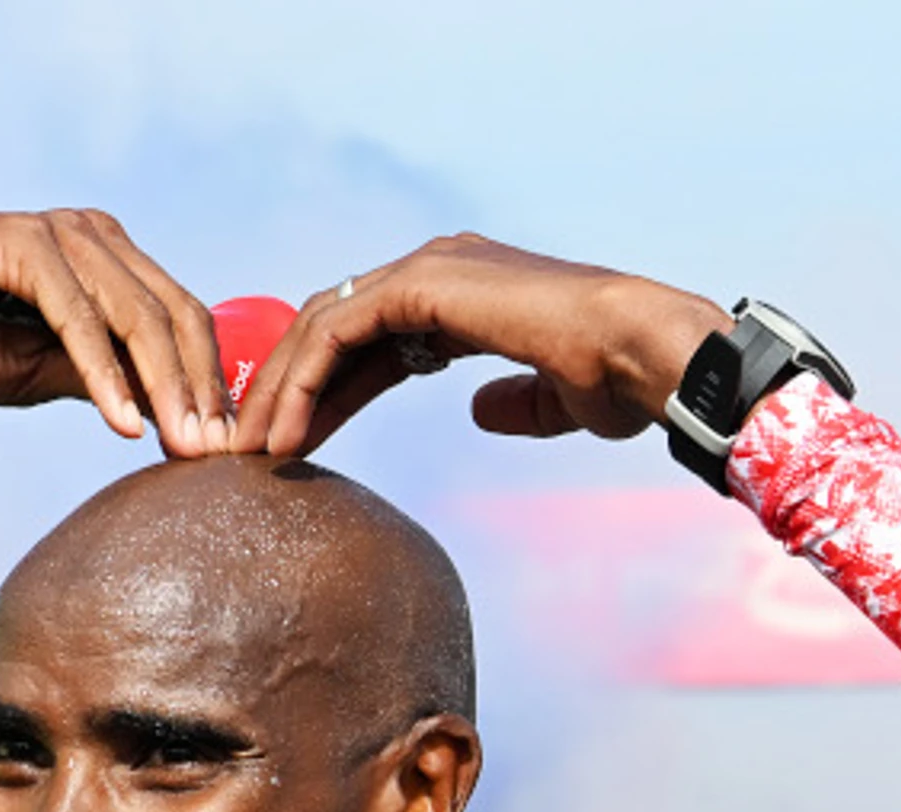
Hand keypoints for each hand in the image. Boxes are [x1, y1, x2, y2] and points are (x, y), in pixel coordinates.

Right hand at [0, 209, 233, 456]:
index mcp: (106, 261)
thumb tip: (165, 415)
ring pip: (136, 316)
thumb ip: (99, 379)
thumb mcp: (35, 372)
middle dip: (200, 390)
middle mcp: (94, 237)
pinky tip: (121, 424)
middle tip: (216, 455)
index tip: (223, 449)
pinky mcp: (26, 244)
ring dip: (163, 387)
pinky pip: (79, 317)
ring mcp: (63, 234)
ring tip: (181, 446)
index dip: (207, 385)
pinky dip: (104, 373)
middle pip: (173, 316)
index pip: (179, 321)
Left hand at [231, 234, 737, 458]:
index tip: (298, 446)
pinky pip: (334, 335)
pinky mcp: (419, 284)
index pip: (368, 340)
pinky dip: (302, 384)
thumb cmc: (617, 379)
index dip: (330, 394)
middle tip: (255, 453)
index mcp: (464, 291)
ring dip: (281, 391)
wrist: (645, 354)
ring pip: (321, 327)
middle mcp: (437, 268)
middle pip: (333, 329)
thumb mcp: (553, 398)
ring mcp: (427, 268)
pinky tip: (284, 436)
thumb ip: (514, 403)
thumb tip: (480, 413)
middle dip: (290, 390)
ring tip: (256, 454)